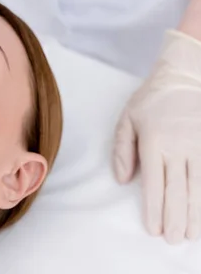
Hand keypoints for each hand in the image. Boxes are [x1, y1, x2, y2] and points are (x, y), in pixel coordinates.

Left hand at [113, 29, 200, 243]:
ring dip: (196, 213)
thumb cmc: (150, 100)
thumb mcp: (127, 120)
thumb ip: (122, 150)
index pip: (155, 184)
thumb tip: (122, 180)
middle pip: (178, 190)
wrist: (184, 77)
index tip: (153, 229)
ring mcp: (200, 147)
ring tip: (192, 234)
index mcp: (154, 143)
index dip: (154, 209)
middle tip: (173, 240)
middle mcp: (179, 148)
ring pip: (199, 186)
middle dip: (175, 218)